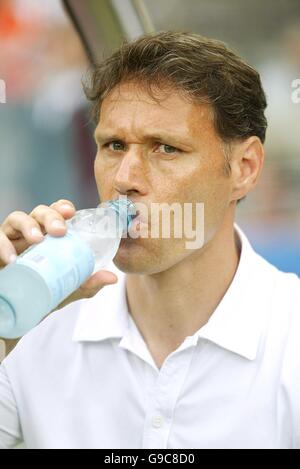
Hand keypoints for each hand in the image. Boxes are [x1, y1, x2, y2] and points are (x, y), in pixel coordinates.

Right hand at [0, 199, 117, 310]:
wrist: (11, 319)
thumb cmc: (38, 297)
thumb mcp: (64, 291)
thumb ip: (85, 283)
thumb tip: (112, 277)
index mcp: (47, 238)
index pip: (55, 214)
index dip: (62, 208)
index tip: (71, 212)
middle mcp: (28, 234)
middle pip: (38, 212)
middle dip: (50, 216)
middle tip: (60, 230)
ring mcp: (9, 241)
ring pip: (15, 218)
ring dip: (28, 225)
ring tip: (37, 240)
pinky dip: (3, 246)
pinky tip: (12, 259)